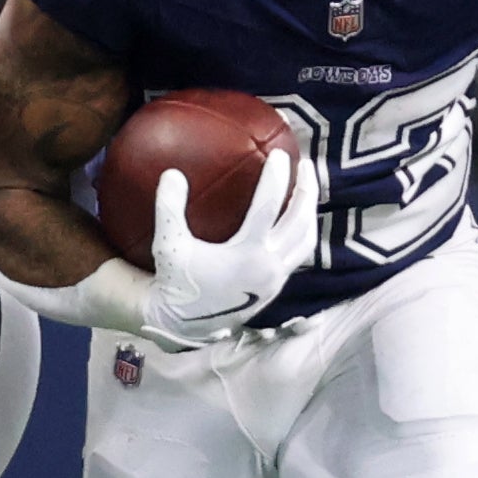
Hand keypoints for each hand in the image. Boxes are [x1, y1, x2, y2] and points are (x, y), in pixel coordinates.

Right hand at [141, 148, 318, 348]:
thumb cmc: (176, 282)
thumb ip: (169, 208)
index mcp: (247, 255)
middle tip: (307, 164)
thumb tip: (172, 173)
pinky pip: (300, 254)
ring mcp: (276, 279)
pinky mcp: (275, 286)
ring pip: (306, 240)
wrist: (184, 324)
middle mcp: (268, 267)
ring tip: (307, 188)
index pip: (269, 208)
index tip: (280, 154)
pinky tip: (296, 217)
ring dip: (310, 212)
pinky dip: (303, 231)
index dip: (276, 178)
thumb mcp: (168, 244)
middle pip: (300, 222)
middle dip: (308, 190)